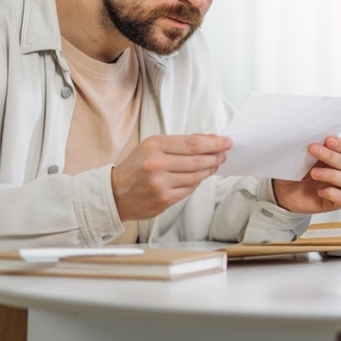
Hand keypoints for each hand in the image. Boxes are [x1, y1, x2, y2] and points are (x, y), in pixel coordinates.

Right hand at [111, 134, 230, 221]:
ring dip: (210, 169)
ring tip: (215, 163)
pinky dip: (198, 181)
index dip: (213, 143)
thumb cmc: (135, 167)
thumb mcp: (151, 147)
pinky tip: (200, 176)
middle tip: (224, 153)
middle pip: (198, 160)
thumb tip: (207, 140)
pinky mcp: (164, 200)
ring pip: (196, 176)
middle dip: (216, 156)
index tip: (225, 141)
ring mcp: (160, 184)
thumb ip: (177, 144)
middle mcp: (156, 164)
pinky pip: (189, 189)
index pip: (192, 143)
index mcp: (153, 146)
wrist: (115, 193)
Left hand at [272, 136, 340, 213]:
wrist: (284, 190)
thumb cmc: (296, 170)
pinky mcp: (335, 202)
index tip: (328, 140)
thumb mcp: (300, 154)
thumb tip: (309, 134)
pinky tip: (319, 190)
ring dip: (333, 175)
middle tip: (313, 150)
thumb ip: (310, 145)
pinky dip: (333, 193)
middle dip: (331, 156)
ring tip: (314, 173)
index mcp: (340, 157)